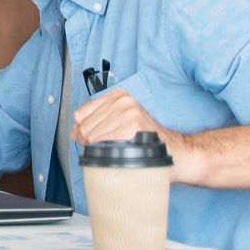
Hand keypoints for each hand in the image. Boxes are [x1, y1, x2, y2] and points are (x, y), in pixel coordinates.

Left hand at [70, 88, 194, 178]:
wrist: (175, 153)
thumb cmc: (146, 140)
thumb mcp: (122, 122)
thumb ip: (98, 122)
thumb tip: (74, 131)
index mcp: (117, 96)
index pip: (80, 113)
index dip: (80, 130)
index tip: (87, 140)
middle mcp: (122, 100)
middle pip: (83, 125)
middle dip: (85, 141)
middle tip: (97, 150)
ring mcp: (127, 112)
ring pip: (91, 134)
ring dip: (94, 149)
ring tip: (108, 153)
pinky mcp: (132, 125)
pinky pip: (102, 141)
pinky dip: (103, 151)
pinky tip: (115, 153)